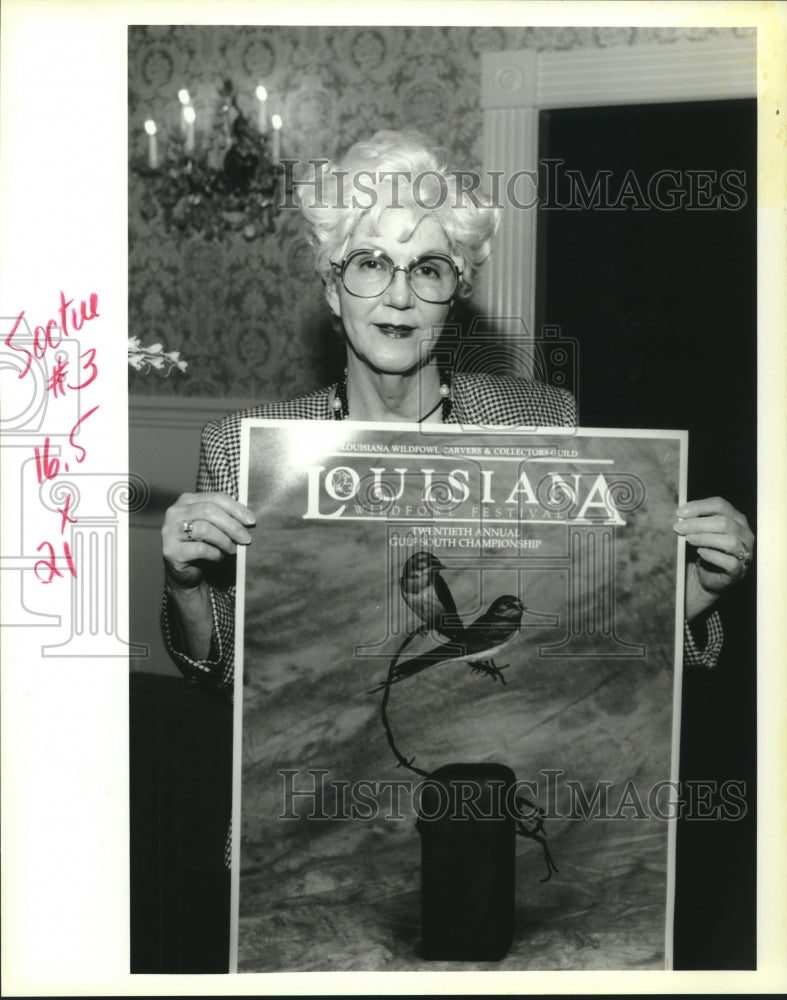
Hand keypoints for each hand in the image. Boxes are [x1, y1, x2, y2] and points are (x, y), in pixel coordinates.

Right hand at [162, 491, 255, 590]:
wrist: (185, 572)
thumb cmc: (201, 545)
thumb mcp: (213, 527)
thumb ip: (225, 517)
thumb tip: (249, 518)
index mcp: (187, 501)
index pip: (216, 498)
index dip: (236, 508)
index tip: (251, 521)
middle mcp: (175, 512)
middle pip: (209, 511)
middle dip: (232, 525)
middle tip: (246, 538)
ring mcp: (170, 531)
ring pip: (204, 529)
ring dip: (224, 540)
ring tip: (233, 549)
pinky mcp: (171, 550)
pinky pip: (200, 549)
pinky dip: (215, 553)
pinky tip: (219, 557)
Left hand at [673, 496, 753, 620]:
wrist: (708, 577)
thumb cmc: (705, 550)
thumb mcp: (700, 532)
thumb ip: (695, 522)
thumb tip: (680, 515)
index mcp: (736, 519)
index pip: (720, 505)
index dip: (699, 506)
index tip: (679, 512)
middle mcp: (744, 533)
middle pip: (724, 522)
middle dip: (697, 524)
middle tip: (679, 528)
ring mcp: (745, 552)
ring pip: (729, 541)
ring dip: (705, 538)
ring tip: (688, 539)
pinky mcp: (739, 570)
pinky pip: (729, 562)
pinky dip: (713, 556)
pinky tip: (700, 553)